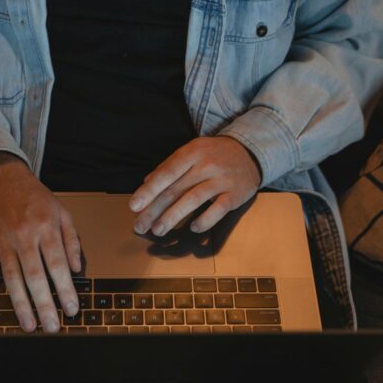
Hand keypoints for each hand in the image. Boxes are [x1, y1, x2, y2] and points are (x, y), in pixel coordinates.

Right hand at [0, 152, 81, 332]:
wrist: (1, 179)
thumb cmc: (35, 198)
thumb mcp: (62, 212)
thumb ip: (72, 240)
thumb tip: (78, 269)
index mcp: (45, 227)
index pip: (57, 264)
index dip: (65, 289)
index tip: (71, 309)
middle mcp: (23, 235)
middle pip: (35, 276)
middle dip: (45, 304)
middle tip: (52, 327)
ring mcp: (2, 242)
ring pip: (11, 278)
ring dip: (20, 305)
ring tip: (29, 325)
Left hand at [129, 136, 261, 235]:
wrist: (248, 152)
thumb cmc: (213, 155)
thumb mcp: (191, 153)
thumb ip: (169, 167)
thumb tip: (146, 183)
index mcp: (191, 152)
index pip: (166, 173)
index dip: (148, 191)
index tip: (134, 206)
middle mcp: (206, 164)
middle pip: (176, 189)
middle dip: (155, 210)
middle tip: (140, 226)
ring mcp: (222, 179)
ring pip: (193, 199)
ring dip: (173, 217)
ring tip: (158, 230)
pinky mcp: (236, 194)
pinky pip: (218, 209)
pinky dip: (204, 220)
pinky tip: (193, 228)